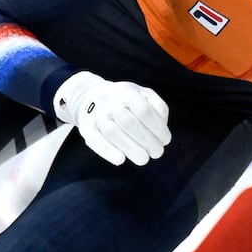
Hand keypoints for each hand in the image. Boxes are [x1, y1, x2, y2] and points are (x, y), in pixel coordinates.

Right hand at [53, 71, 170, 165]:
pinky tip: (121, 160)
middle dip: (147, 141)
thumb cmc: (125, 99)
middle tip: (157, 153)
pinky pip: (95, 140)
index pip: (145, 111)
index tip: (166, 141)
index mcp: (127, 91)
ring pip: (113, 133)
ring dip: (131, 149)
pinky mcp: (85, 127)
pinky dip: (107, 151)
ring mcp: (96, 114)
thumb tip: (162, 126)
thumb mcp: (143, 94)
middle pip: (129, 123)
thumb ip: (158, 107)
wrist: (88, 96)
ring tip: (144, 159)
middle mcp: (109, 101)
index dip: (158, 128)